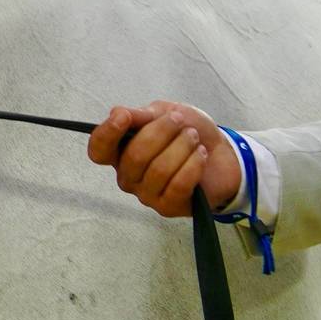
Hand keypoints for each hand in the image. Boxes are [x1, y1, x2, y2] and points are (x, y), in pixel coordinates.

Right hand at [86, 101, 241, 218]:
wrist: (222, 155)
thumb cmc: (188, 132)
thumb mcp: (166, 112)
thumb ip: (142, 115)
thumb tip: (117, 113)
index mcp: (120, 151)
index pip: (99, 149)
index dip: (107, 134)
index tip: (124, 117)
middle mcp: (128, 175)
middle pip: (134, 156)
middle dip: (162, 132)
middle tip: (181, 122)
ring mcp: (146, 194)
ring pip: (158, 170)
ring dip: (181, 147)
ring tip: (194, 138)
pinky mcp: (167, 207)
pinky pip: (178, 185)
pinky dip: (193, 165)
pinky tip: (201, 155)